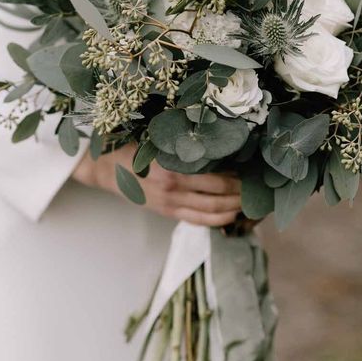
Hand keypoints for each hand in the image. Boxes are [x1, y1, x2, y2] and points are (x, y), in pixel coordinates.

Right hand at [72, 144, 241, 227]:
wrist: (104, 167)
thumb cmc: (133, 147)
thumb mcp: (157, 140)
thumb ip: (183, 143)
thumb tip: (216, 141)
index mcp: (172, 168)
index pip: (215, 177)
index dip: (237, 178)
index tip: (251, 171)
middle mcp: (173, 188)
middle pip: (218, 197)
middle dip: (241, 195)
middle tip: (257, 188)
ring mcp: (170, 203)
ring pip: (211, 212)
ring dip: (233, 209)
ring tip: (249, 203)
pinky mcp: (166, 212)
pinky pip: (197, 221)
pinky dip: (217, 220)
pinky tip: (230, 215)